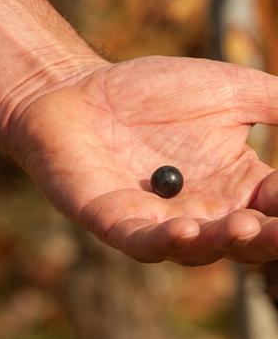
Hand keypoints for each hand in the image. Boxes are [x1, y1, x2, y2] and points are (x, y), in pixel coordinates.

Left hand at [8, 55, 277, 264]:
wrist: (80, 90)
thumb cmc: (151, 89)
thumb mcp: (229, 91)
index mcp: (236, 183)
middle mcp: (205, 211)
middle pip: (246, 238)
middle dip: (270, 237)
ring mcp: (161, 222)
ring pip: (201, 248)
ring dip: (225, 241)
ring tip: (245, 225)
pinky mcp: (118, 223)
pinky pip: (145, 244)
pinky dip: (166, 242)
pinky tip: (185, 228)